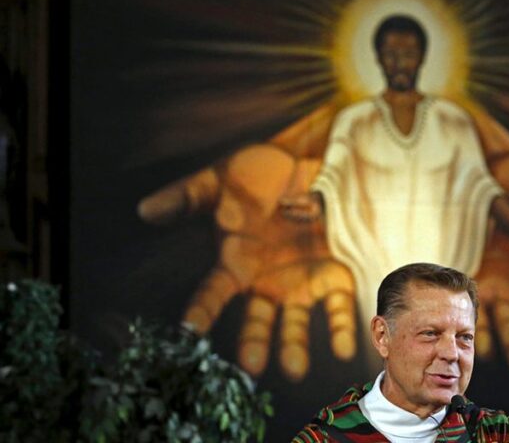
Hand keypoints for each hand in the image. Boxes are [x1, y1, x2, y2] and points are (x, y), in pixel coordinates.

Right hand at [138, 144, 356, 380]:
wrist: (307, 158)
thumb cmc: (257, 173)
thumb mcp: (219, 179)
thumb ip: (187, 196)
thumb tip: (144, 210)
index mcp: (235, 264)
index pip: (212, 294)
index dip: (201, 312)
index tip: (187, 332)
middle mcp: (266, 282)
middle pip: (257, 321)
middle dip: (254, 344)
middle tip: (251, 366)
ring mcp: (300, 283)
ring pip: (296, 323)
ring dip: (295, 347)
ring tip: (296, 370)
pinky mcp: (334, 275)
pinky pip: (337, 307)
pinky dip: (340, 328)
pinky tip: (344, 349)